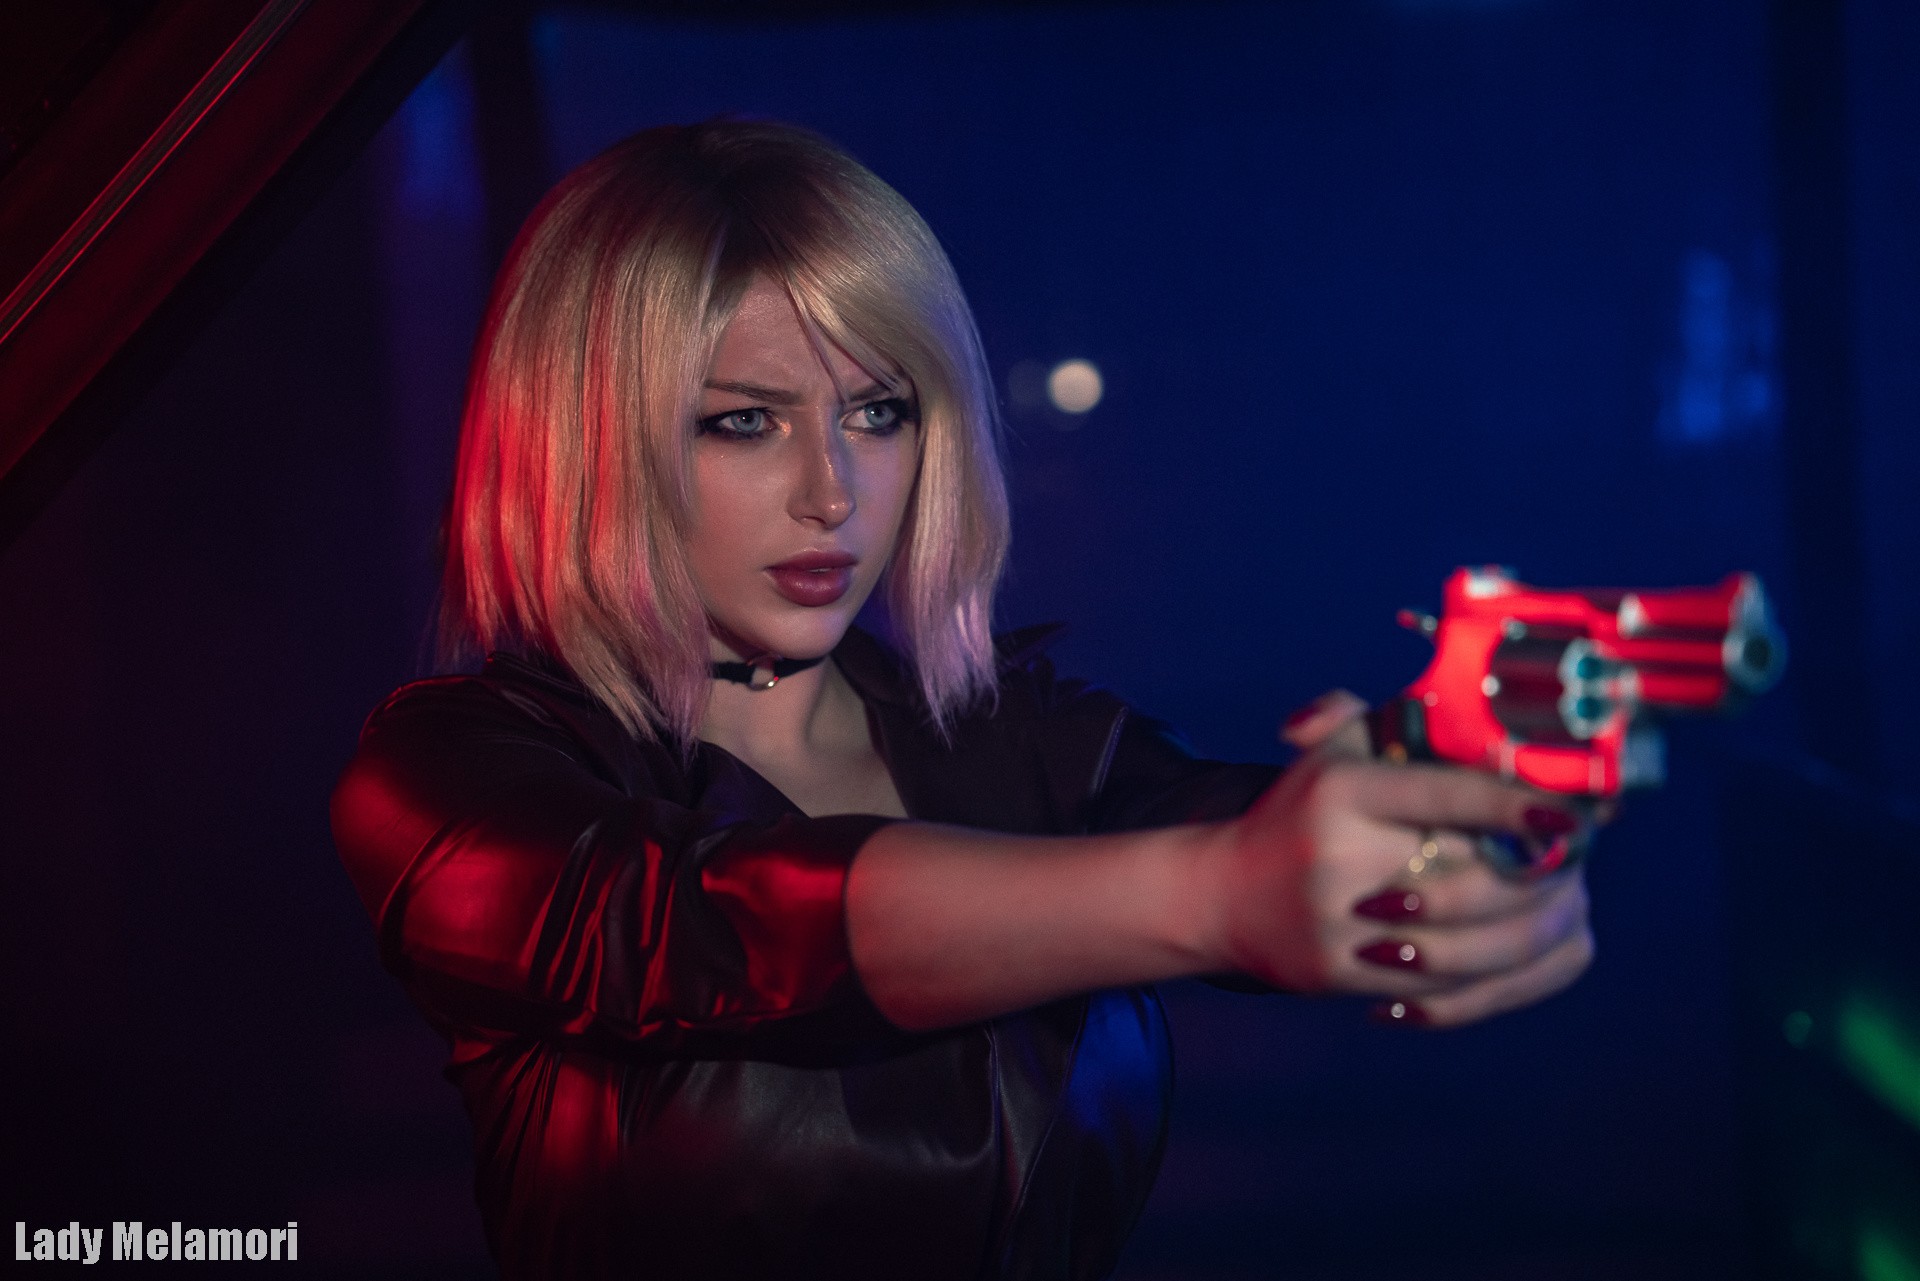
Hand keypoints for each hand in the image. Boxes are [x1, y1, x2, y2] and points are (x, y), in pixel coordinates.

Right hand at [1202, 690, 1594, 1026]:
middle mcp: (1339, 857)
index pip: (1449, 795)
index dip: (1519, 806)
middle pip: (1475, 881)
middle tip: (1575, 865)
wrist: (1220, 897)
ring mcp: (1338, 924)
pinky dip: (1489, 983)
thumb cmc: (1301, 814)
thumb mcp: (1333, 750)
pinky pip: (1443, 994)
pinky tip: (1510, 960)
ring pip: (1471, 949)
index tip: (1573, 815)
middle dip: (1542, 879)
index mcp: (1343, 790)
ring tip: (1554, 911)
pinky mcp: (1342, 977)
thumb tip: (1496, 724)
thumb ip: (1398, 719)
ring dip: (1526, 933)